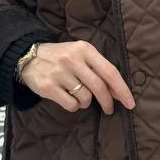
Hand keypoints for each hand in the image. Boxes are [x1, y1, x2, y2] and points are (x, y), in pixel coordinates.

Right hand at [20, 41, 134, 114]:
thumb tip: (118, 92)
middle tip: (109, 109)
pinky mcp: (48, 87)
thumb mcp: (80, 54)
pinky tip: (68, 98)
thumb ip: (98, 69)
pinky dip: (74, 106)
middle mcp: (73, 60)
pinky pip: (71, 105)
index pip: (110, 72)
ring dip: (86, 102)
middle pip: (99, 87)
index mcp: (85, 49)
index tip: (130, 103)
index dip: (122, 89)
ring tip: (79, 96)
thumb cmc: (61, 57)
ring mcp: (59, 73)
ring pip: (85, 98)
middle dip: (108, 102)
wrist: (28, 57)